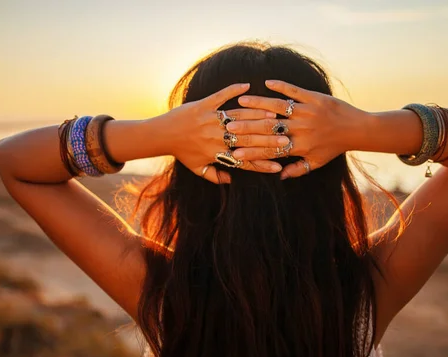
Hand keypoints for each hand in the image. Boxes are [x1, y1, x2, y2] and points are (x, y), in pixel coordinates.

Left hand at [160, 83, 291, 183]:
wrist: (161, 135)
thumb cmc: (181, 153)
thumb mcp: (198, 169)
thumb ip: (216, 176)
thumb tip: (233, 180)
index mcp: (216, 153)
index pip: (244, 160)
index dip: (262, 164)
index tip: (278, 166)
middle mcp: (216, 137)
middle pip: (247, 139)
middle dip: (268, 140)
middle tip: (286, 139)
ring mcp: (210, 119)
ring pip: (239, 117)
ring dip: (257, 116)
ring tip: (275, 115)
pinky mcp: (202, 105)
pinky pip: (220, 96)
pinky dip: (233, 90)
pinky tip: (247, 85)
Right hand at [225, 80, 370, 178]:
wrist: (357, 130)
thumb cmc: (334, 147)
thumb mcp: (316, 163)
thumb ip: (296, 169)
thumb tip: (278, 176)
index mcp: (299, 146)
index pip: (269, 148)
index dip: (251, 150)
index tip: (234, 150)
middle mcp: (300, 129)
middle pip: (268, 127)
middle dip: (247, 125)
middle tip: (228, 124)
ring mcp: (307, 112)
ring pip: (278, 106)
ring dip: (258, 102)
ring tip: (241, 100)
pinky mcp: (315, 98)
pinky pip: (295, 91)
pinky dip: (281, 86)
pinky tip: (267, 82)